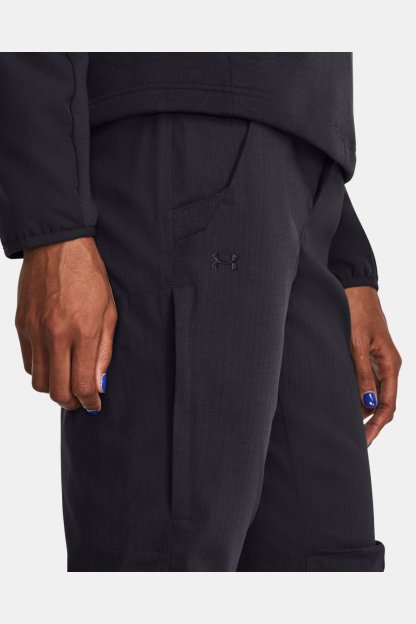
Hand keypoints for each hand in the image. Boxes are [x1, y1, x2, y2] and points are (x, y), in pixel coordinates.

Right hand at [15, 237, 117, 412]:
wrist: (57, 246)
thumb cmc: (90, 277)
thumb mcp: (109, 312)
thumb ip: (104, 351)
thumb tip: (100, 385)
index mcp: (83, 331)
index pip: (83, 385)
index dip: (90, 402)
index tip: (95, 406)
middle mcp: (56, 335)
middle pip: (57, 390)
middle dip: (71, 402)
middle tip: (80, 400)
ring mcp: (34, 331)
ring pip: (38, 382)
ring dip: (54, 389)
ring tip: (67, 382)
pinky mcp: (20, 326)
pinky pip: (27, 363)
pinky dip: (40, 371)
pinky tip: (53, 363)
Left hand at [345, 286, 400, 445]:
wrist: (353, 287)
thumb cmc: (356, 310)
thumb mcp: (357, 343)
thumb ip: (361, 373)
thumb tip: (367, 404)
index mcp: (390, 364)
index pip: (388, 404)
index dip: (376, 425)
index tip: (364, 440)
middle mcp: (387, 365)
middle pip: (382, 403)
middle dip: (369, 423)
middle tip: (353, 440)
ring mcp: (378, 361)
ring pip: (373, 393)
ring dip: (361, 410)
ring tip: (344, 425)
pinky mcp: (367, 356)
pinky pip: (365, 381)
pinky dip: (356, 394)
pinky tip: (343, 402)